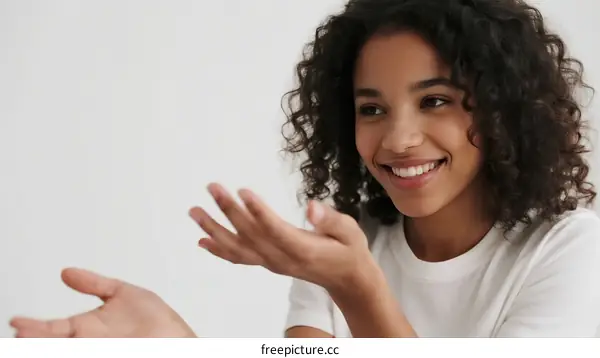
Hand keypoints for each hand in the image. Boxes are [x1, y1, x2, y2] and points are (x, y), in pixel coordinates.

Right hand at [10, 268, 195, 337]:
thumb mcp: (123, 293)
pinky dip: (71, 351)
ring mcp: (97, 350)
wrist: (178, 340)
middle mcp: (89, 342)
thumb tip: (65, 273)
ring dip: (48, 347)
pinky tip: (64, 346)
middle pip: (53, 342)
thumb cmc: (156, 321)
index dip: (34, 327)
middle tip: (20, 337)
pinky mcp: (108, 357)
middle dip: (35, 339)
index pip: (52, 328)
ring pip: (65, 350)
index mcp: (87, 327)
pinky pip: (86, 353)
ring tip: (30, 342)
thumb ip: (94, 283)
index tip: (17, 323)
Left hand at [189, 183, 379, 294]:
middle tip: (212, 187)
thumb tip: (311, 207)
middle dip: (229, 211)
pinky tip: (202, 239)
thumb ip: (331, 220)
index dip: (258, 212)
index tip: (242, 191)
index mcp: (302, 249)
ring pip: (238, 248)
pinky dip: (219, 249)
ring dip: (214, 229)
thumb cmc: (348, 250)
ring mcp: (272, 263)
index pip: (275, 230)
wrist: (346, 278)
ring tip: (195, 211)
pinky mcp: (268, 263)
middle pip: (250, 235)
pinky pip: (240, 258)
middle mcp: (282, 259)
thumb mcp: (350, 232)